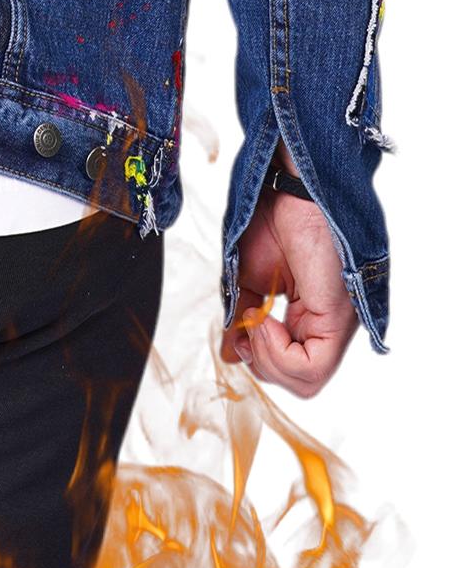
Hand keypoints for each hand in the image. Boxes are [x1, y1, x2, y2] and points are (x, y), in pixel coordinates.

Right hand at [221, 148, 358, 396]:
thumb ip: (243, 316)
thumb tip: (232, 354)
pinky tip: (267, 320)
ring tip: (259, 320)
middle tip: (249, 327)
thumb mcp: (248, 277)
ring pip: (308, 382)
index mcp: (310, 314)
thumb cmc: (272, 218)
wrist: (287, 185)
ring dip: (269, 360)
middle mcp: (328, 323)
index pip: (292, 366)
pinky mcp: (336, 317)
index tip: (241, 331)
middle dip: (264, 364)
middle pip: (301, 382)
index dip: (261, 359)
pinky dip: (279, 354)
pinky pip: (312, 367)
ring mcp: (335, 323)